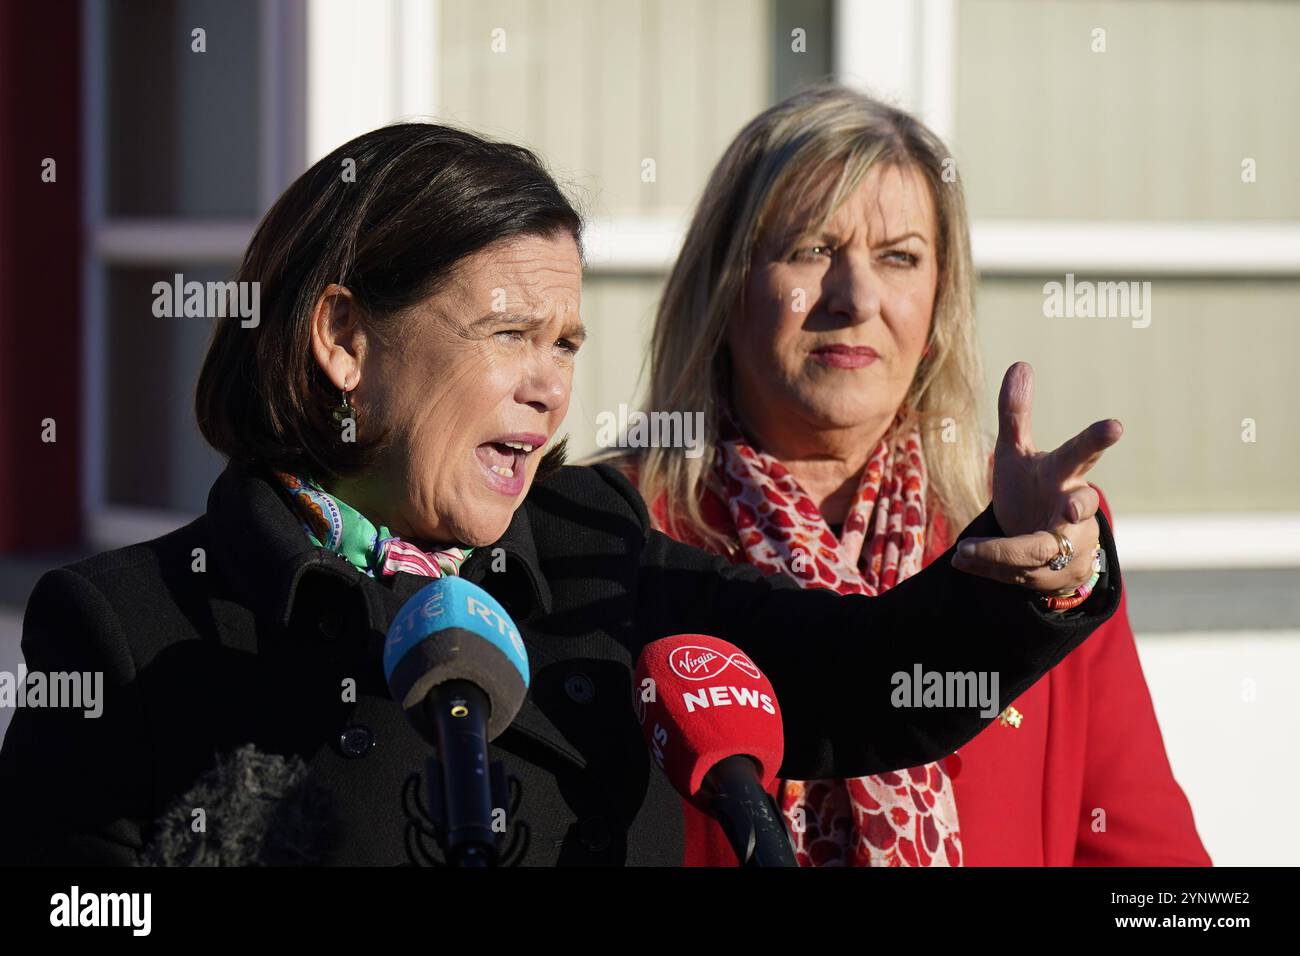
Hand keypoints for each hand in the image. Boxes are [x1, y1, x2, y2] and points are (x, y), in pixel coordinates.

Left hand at [952, 362, 1122, 592]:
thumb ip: (1016, 414)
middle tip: (1070, 508)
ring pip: (1040, 549)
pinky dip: (990, 569)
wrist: (1041, 542)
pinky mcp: (1056, 574)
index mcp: (1065, 472)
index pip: (1082, 452)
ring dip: (1002, 552)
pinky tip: (963, 562)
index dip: (1098, 438)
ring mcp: (1070, 543)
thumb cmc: (1032, 487)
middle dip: (1077, 507)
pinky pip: (1021, 574)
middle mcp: (1074, 508)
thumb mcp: (1016, 452)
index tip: (1115, 424)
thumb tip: (1020, 364)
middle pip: (1081, 506)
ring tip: (966, 552)